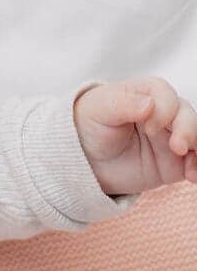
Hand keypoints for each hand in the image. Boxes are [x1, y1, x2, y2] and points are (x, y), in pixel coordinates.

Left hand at [73, 78, 196, 195]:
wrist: (84, 159)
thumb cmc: (89, 125)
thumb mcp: (98, 111)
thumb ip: (122, 105)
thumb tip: (149, 103)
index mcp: (143, 94)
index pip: (165, 94)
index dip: (165, 109)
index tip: (150, 127)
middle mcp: (162, 114)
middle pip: (187, 114)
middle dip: (188, 129)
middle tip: (177, 147)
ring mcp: (171, 137)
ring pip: (196, 137)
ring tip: (189, 168)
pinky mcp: (175, 162)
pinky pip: (195, 162)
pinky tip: (191, 176)